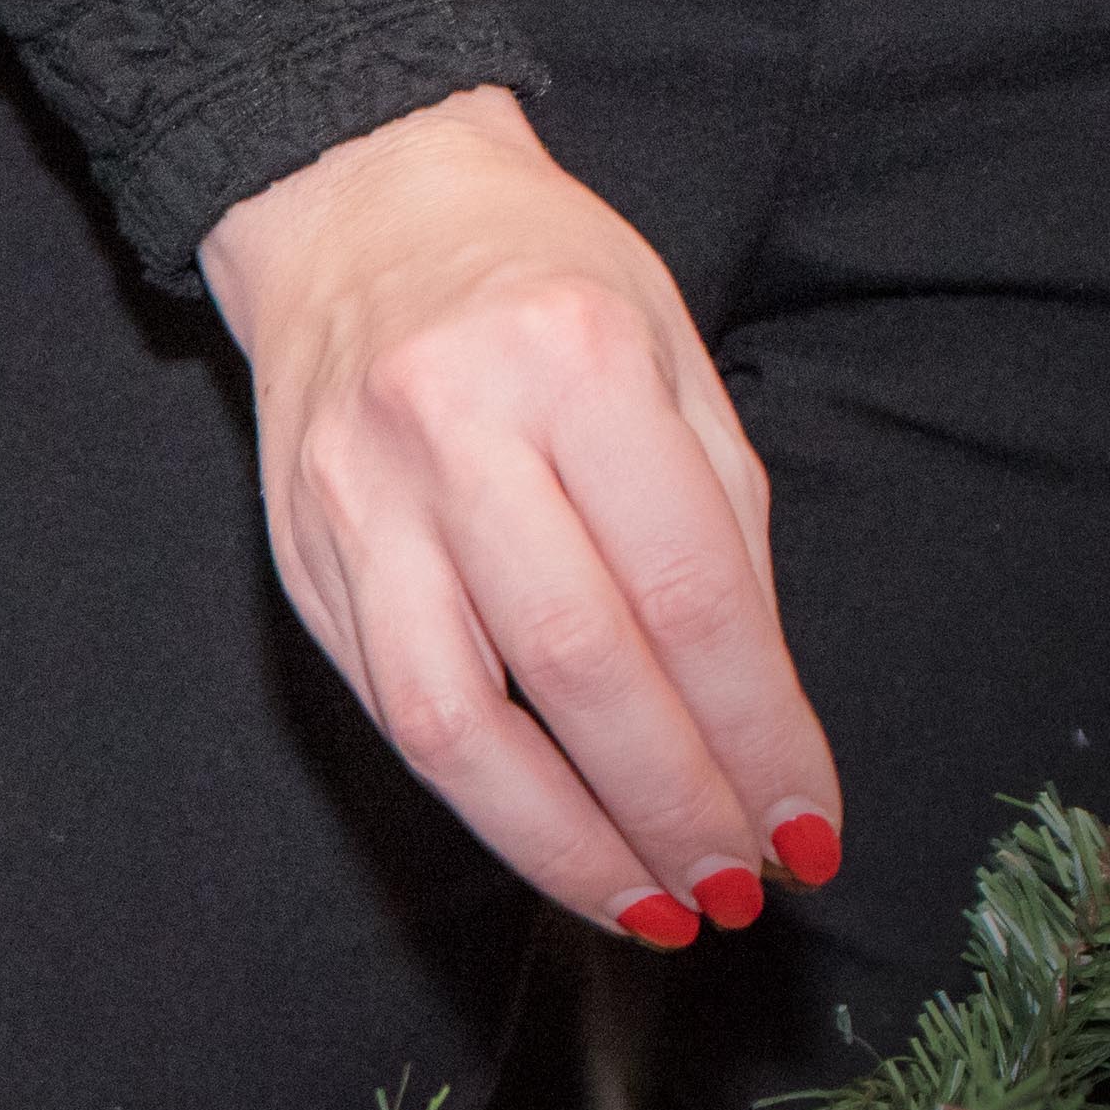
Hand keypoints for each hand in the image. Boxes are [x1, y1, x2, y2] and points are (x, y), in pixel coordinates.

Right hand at [197, 87, 840, 940]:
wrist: (351, 208)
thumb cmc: (535, 277)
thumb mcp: (669, 356)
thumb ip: (716, 524)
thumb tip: (755, 713)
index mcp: (571, 362)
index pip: (689, 594)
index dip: (759, 732)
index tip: (808, 822)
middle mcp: (449, 431)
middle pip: (577, 667)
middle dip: (675, 802)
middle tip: (738, 885)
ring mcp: (357, 502)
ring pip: (454, 718)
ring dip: (563, 838)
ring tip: (647, 902)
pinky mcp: (301, 556)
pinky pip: (391, 706)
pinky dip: (480, 796)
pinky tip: (549, 836)